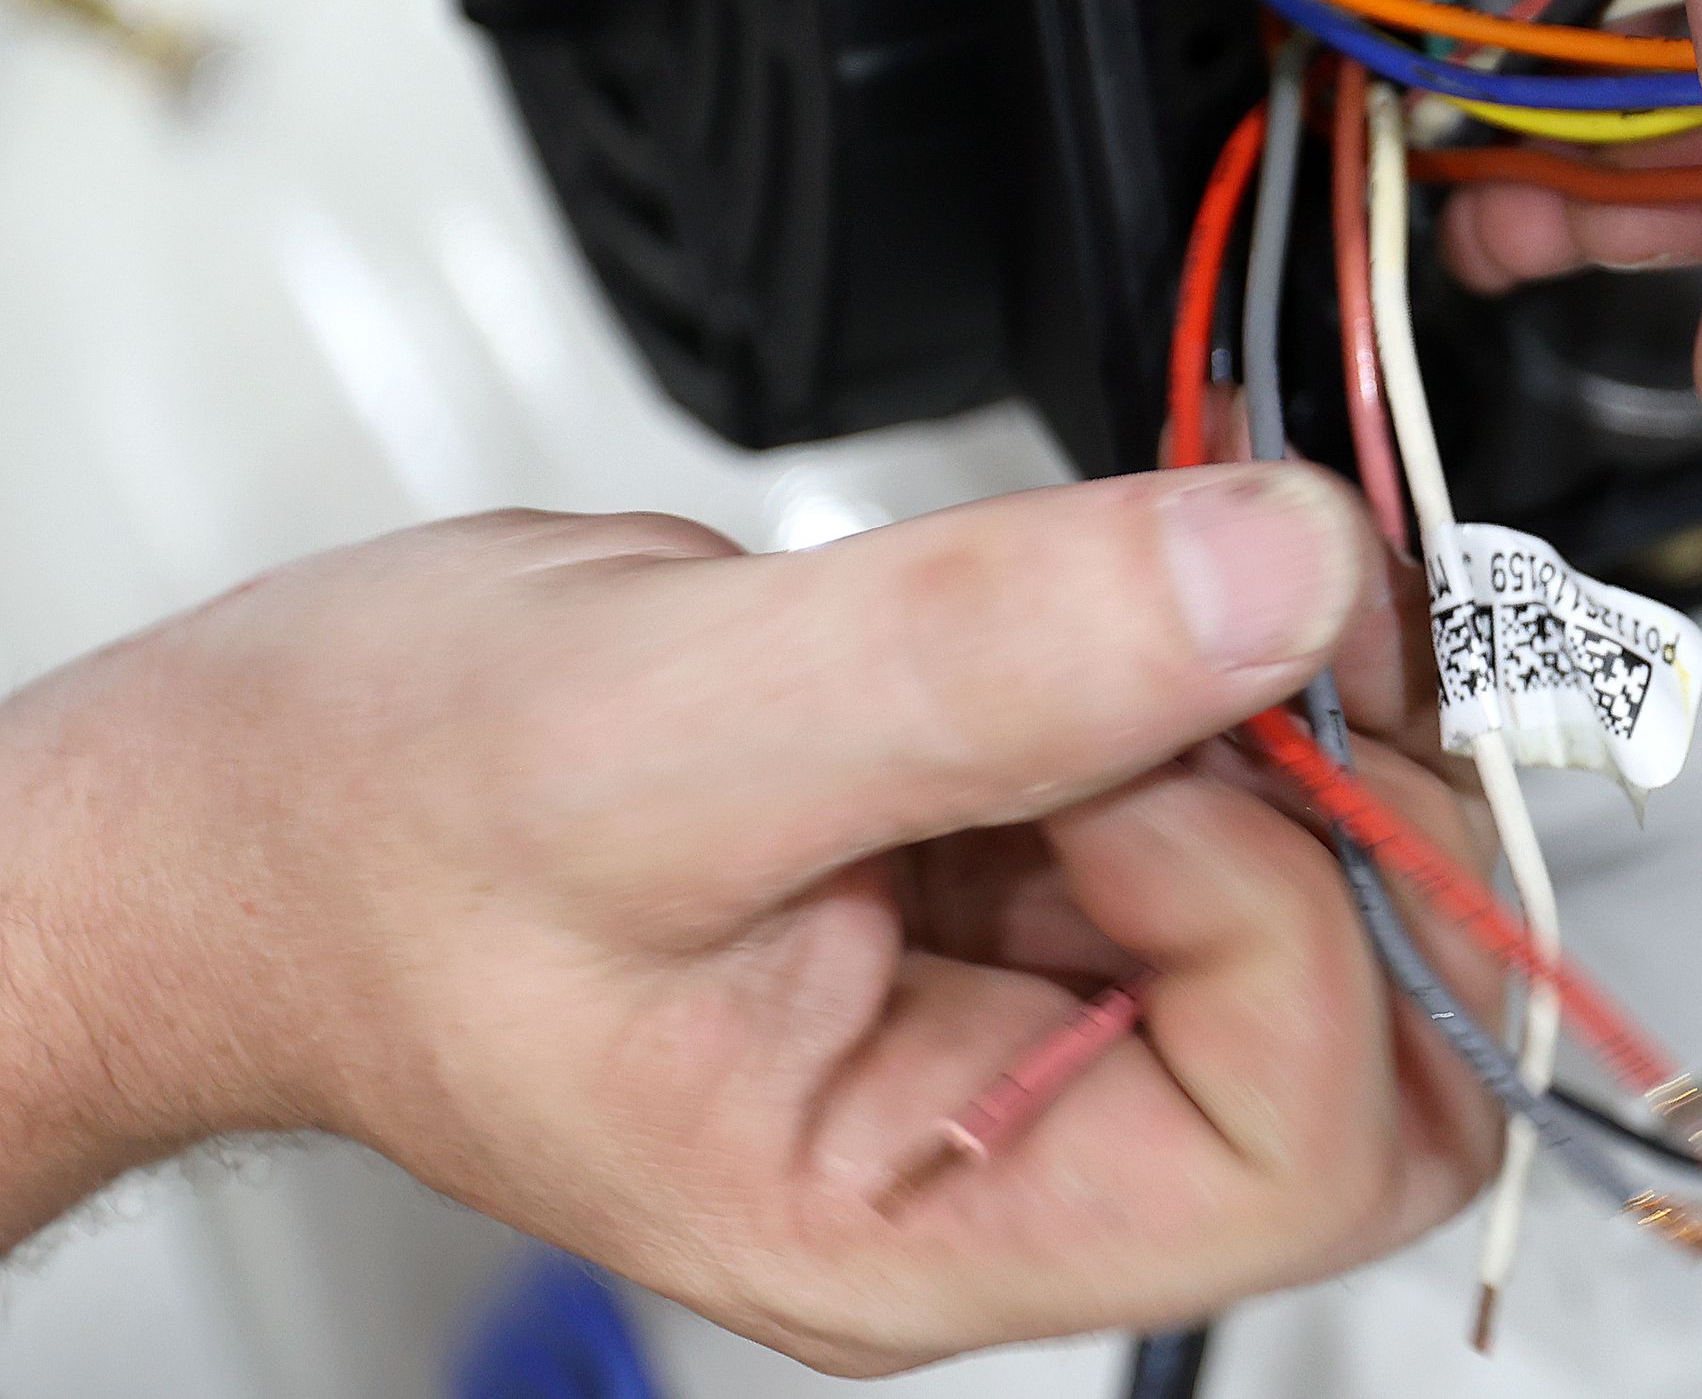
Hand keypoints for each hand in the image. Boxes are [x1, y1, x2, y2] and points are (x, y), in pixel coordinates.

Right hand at [0, 469, 1498, 1372]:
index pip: (1302, 1132)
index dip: (1283, 900)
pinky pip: (1221, 787)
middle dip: (1352, 823)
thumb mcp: (658, 729)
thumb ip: (985, 659)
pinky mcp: (1019, 878)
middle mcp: (1007, 1135)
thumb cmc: (358, 838)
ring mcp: (1023, 1005)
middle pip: (1372, 1043)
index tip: (1149, 730)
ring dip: (1288, 720)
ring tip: (1136, 596)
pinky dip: (1212, 667)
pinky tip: (1100, 601)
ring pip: (1322, 896)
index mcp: (922, 1210)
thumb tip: (1277, 574)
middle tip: (1234, 639)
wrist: (246, 803)